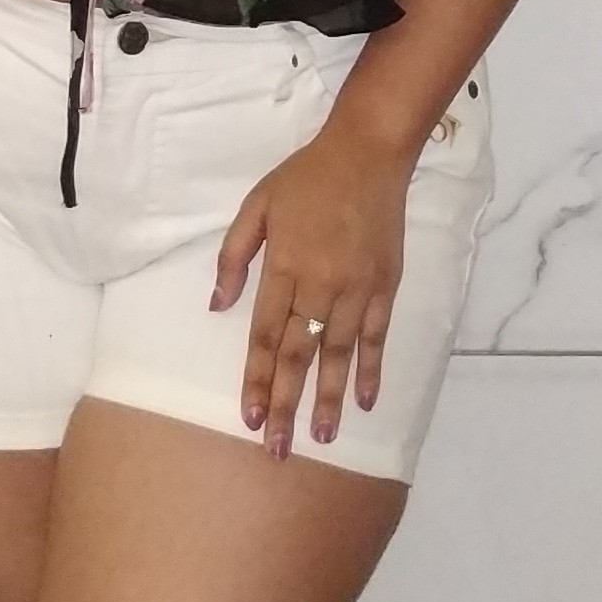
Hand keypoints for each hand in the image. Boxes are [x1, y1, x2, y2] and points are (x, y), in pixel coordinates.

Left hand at [212, 117, 413, 457]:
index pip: (265, 336)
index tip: (249, 417)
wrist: (368, 153)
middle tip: (278, 448)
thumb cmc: (305, 178)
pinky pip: (376, 336)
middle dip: (286, 404)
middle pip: (298, 355)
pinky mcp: (385, 286)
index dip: (256, 380)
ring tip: (323, 437)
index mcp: (283, 266)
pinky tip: (367, 401)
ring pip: (337, 353)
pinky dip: (371, 369)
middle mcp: (319, 284)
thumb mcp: (255, 205)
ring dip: (330, 398)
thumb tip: (217, 305)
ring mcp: (356, 288)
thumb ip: (234, 256)